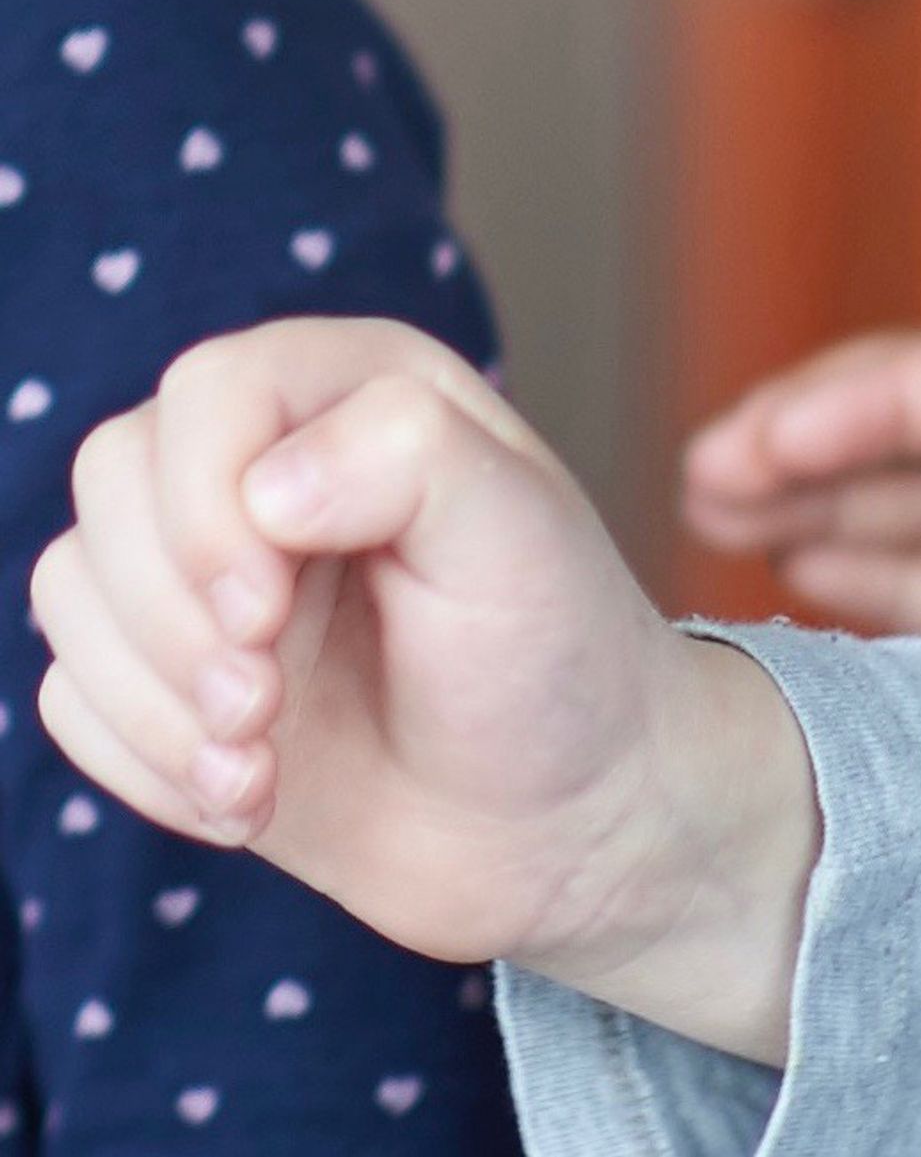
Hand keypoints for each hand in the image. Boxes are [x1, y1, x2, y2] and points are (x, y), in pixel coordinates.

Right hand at [34, 322, 817, 1058]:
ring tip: (261, 765)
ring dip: (154, 704)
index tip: (265, 613)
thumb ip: (408, 458)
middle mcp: (272, 462)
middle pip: (113, 480)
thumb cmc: (556, 658)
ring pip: (74, 590)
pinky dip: (143, 763)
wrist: (559, 820)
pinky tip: (247, 795)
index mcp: (359, 389)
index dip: (203, 503)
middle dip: (171, 617)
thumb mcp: (517, 535)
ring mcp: (212, 573)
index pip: (206, 392)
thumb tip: (266, 484)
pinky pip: (72, 697)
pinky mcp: (174, 679)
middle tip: (263, 703)